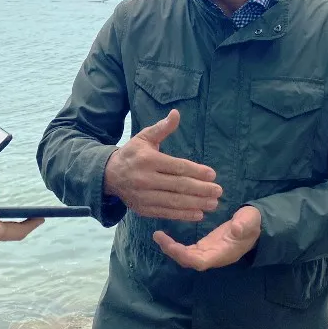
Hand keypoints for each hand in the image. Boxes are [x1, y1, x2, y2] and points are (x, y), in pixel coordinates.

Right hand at [103, 109, 222, 220]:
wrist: (109, 175)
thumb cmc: (132, 154)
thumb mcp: (144, 138)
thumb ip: (162, 128)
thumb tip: (176, 113)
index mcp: (148, 160)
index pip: (176, 167)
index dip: (195, 171)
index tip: (212, 174)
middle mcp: (145, 179)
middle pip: (178, 185)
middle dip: (200, 189)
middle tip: (218, 191)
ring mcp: (144, 196)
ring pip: (174, 201)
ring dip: (196, 203)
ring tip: (213, 203)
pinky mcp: (143, 209)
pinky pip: (166, 213)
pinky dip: (183, 215)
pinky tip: (198, 214)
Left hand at [153, 205, 260, 270]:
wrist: (255, 226)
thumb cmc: (252, 223)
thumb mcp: (251, 220)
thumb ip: (244, 224)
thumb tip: (236, 228)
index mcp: (224, 253)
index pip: (200, 262)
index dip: (185, 256)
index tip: (171, 245)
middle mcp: (214, 256)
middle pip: (189, 261)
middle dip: (173, 251)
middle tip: (158, 236)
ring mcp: (209, 252)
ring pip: (187, 256)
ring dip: (172, 249)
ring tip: (158, 236)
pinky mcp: (205, 246)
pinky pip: (188, 250)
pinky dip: (176, 245)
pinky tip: (166, 236)